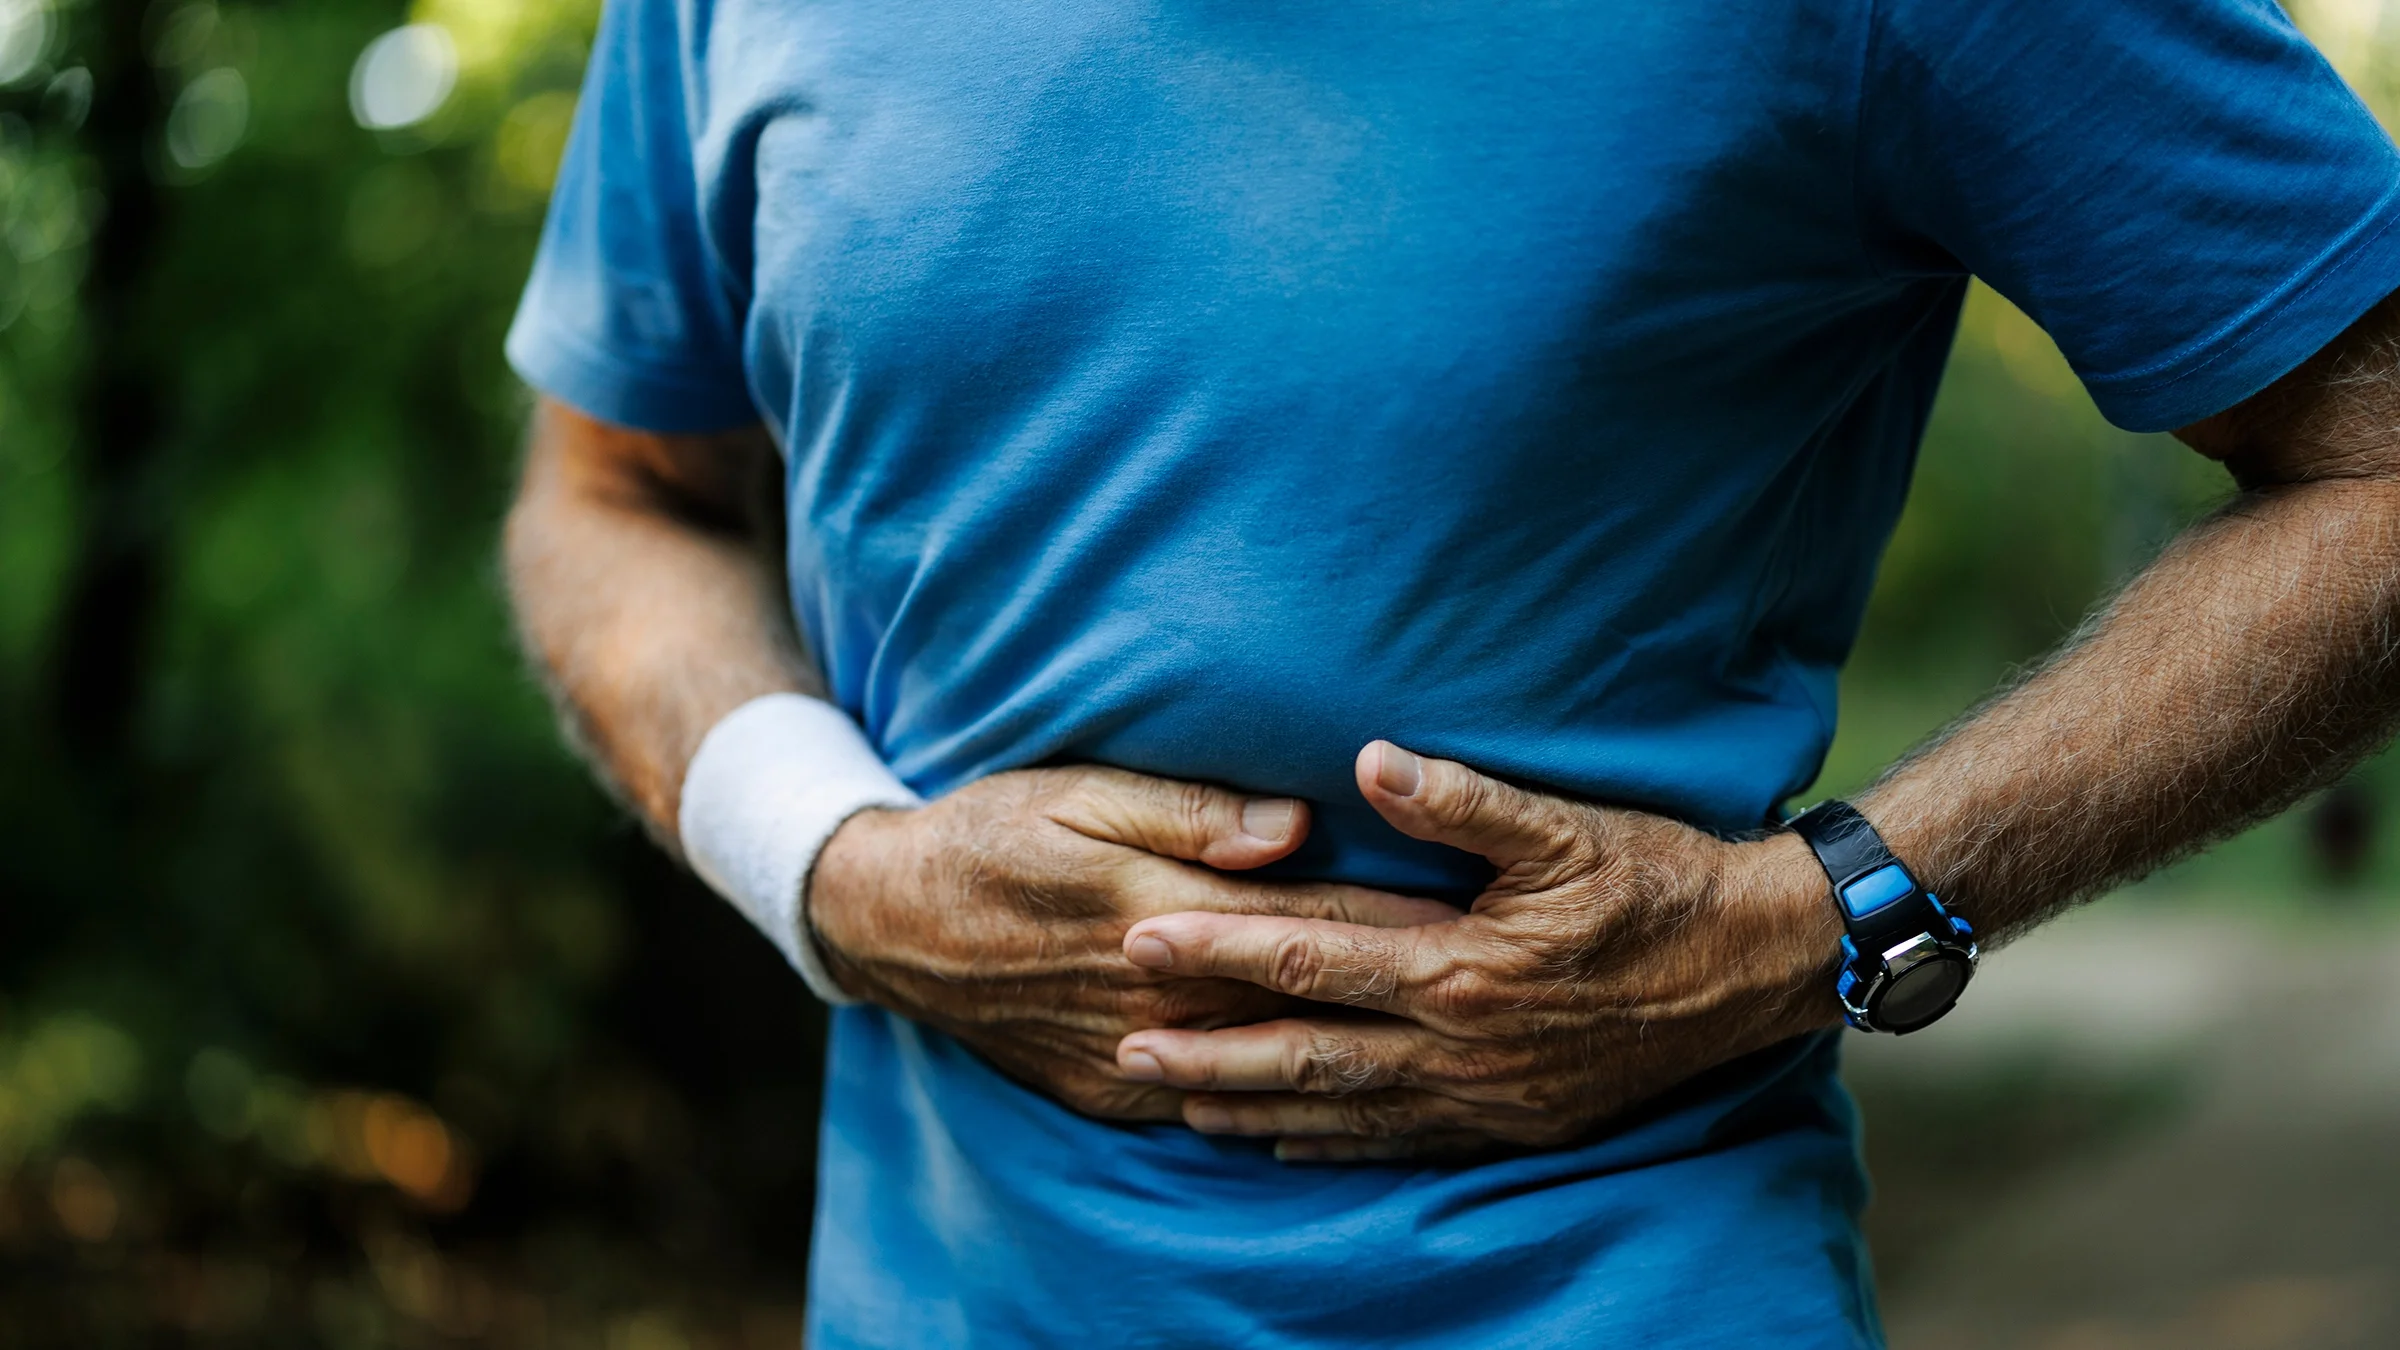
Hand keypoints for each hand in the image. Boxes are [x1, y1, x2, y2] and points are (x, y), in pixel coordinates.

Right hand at [809, 766, 1460, 1122]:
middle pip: (1297, 998)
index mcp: (1159, 904)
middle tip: (1487, 994)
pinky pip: (1204, 1109)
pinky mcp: (1104, 1094)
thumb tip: (1297, 827)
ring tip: (1431, 1056)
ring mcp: (1129, 1054)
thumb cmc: (996, 832)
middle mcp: (1154, 991)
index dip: (1394, 921)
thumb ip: (1194, 811)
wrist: (891, 922)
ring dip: (1343, 1060)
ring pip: (1261, 1065)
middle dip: (1391, 997)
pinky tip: (1326, 1109)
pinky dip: (1267, 1108)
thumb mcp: (1083, 791)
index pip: (1304, 918)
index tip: (1475, 920)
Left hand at [1112, 742, 1841, 1159]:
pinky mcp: (1515, 1121)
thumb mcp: (1568, 826)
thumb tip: (1370, 760)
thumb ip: (1462, 799)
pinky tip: (1288, 1145)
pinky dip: (1337, 1146)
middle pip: (1306, 1052)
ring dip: (1255, 1106)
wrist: (1757, 965)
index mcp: (1461, 966)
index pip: (1311, 957)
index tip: (1138, 937)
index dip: (1219, 946)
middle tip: (1122, 1043)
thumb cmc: (1659, 880)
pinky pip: (1405, 1144)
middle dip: (1207, 1048)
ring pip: (1345, 1110)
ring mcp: (1487, 1094)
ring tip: (1178, 1103)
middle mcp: (1461, 1044)